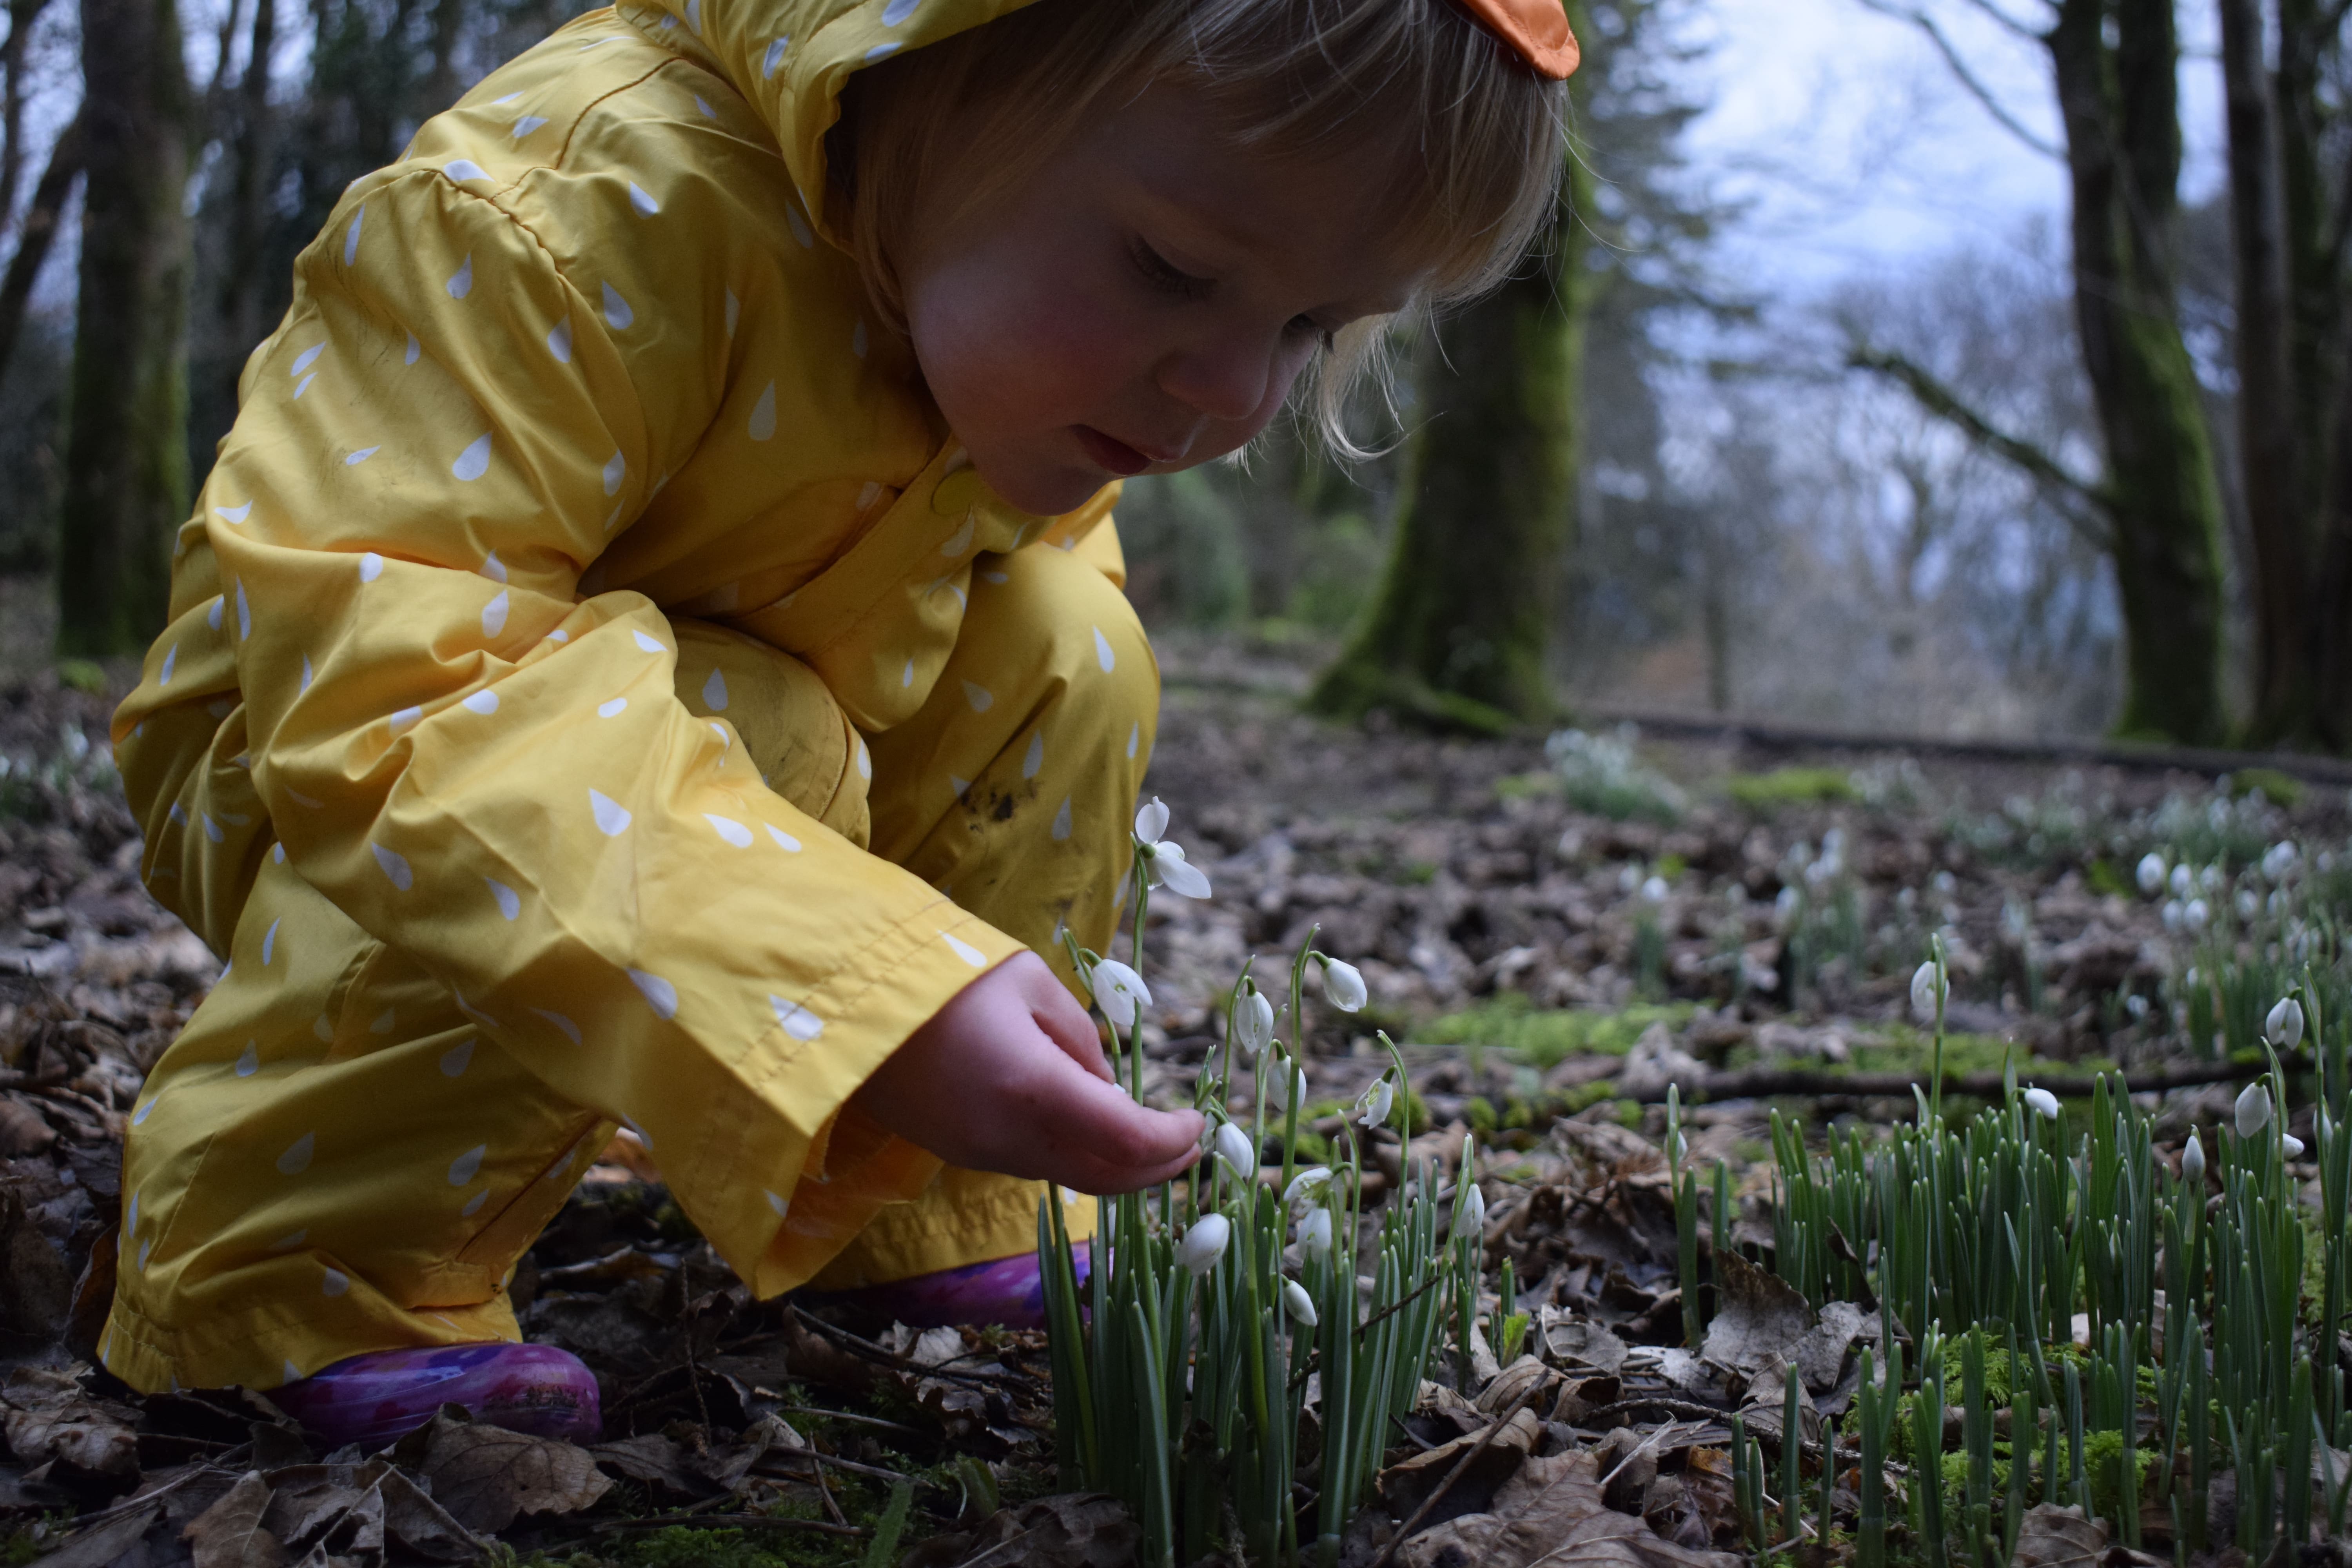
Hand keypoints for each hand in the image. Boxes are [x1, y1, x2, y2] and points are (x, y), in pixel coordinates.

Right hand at [849, 951, 1204, 1193]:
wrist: (842, 998)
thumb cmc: (942, 973)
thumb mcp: (1030, 984)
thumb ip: (1080, 1041)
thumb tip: (1107, 1087)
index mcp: (1034, 1088)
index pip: (1128, 1138)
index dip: (1173, 1138)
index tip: (1199, 1122)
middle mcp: (1007, 1137)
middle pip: (1104, 1176)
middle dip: (1156, 1167)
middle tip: (1188, 1144)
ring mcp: (977, 1152)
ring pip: (1068, 1176)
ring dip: (1115, 1164)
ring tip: (1149, 1136)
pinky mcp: (956, 1152)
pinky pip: (1030, 1164)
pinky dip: (1072, 1156)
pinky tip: (1088, 1128)